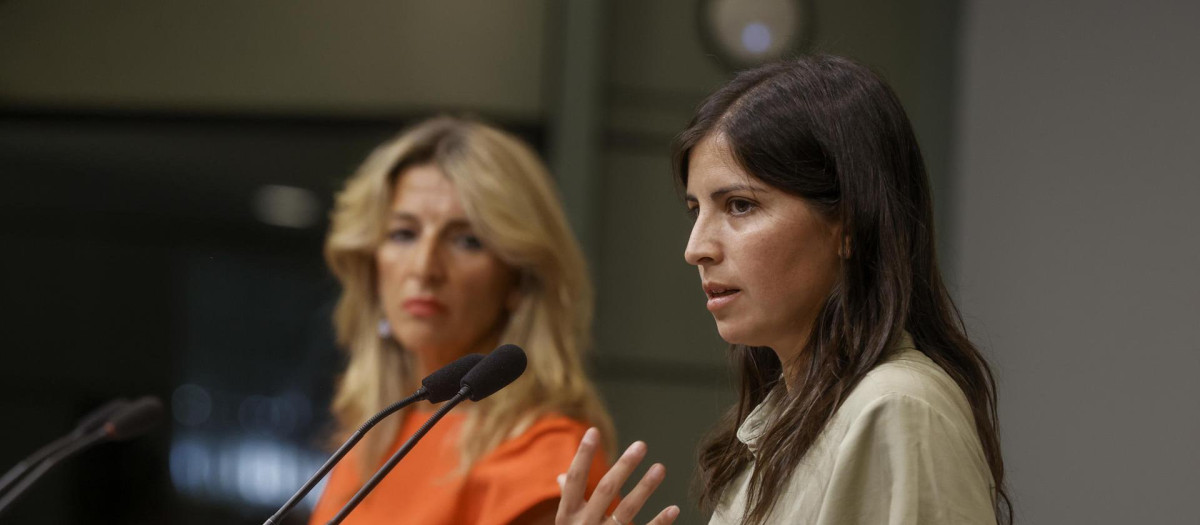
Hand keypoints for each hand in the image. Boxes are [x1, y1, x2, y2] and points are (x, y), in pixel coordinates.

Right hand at [555, 428, 679, 524]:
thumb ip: (568, 501)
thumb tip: (562, 476)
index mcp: (567, 516)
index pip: (574, 480)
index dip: (581, 456)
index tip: (592, 432)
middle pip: (605, 491)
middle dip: (623, 466)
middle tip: (641, 445)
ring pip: (626, 510)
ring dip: (645, 487)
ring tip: (661, 467)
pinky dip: (659, 523)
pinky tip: (673, 509)